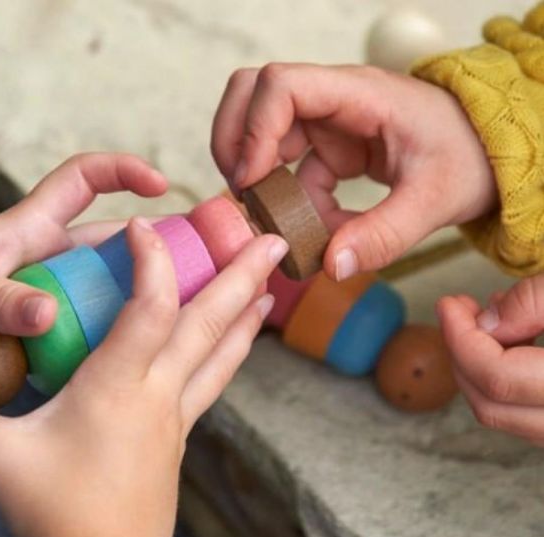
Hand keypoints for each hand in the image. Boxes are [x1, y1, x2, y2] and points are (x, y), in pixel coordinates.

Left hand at [0, 153, 166, 373]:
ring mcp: (36, 307)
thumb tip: (49, 315)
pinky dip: (93, 360)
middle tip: (198, 281)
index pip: (82, 183)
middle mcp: (43, 266)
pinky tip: (118, 380)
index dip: (124, 173)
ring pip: (97, 307)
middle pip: (109, 253)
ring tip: (172, 337)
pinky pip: (71, 350)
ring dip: (128, 317)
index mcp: (28, 231)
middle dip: (151, 257)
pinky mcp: (26, 344)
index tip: (161, 187)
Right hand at [0, 219, 285, 536]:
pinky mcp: (176, 441)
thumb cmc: (52, 511)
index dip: (152, 259)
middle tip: (275, 239)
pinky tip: (231, 347)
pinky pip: (211, 384)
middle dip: (242, 275)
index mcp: (117, 386)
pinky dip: (227, 355)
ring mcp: (174, 419)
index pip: (149, 307)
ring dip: (247, 315)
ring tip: (270, 286)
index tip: (145, 225)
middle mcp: (157, 395)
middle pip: (209, 323)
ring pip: (222, 356)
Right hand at [211, 63, 496, 279]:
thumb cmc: (470, 158)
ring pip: (260, 131)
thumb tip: (330, 265)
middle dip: (233, 142)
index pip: (281, 85)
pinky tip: (317, 228)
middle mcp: (334, 101)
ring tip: (275, 220)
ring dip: (257, 177)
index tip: (252, 181)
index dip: (253, 129)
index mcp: (360, 94)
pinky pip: (288, 169)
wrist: (490, 153)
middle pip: (251, 94)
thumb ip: (384, 234)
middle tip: (241, 192)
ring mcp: (327, 123)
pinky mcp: (328, 149)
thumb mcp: (435, 200)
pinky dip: (290, 201)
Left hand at [437, 277, 543, 445]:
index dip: (462, 339)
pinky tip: (516, 344)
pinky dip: (507, 383)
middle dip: (463, 355)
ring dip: (482, 370)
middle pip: (490, 406)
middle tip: (461, 312)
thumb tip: (485, 323)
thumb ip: (535, 303)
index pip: (497, 378)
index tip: (449, 305)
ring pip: (504, 416)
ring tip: (491, 322)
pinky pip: (526, 417)